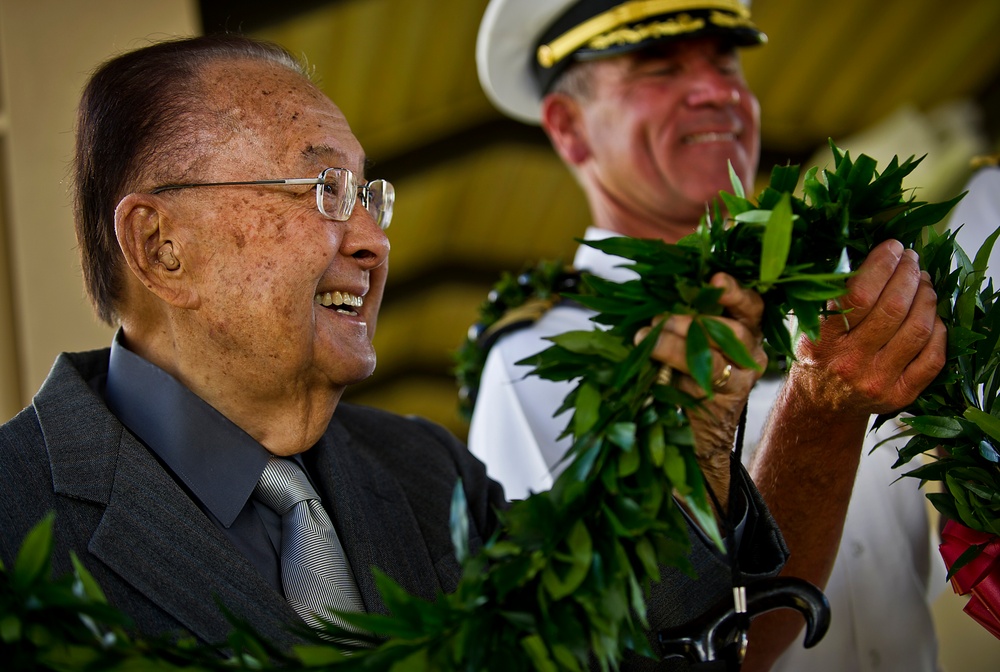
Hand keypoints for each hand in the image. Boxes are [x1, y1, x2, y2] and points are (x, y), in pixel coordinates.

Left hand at [636, 273, 767, 493]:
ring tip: (645, 337)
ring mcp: (742, 379)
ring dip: (676, 343)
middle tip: (663, 318)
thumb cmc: (690, 373)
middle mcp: (750, 352)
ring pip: (716, 355)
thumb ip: (686, 318)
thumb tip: (657, 296)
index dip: (735, 291)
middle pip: (735, 330)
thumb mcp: (691, 340)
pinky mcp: (725, 401)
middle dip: (695, 320)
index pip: (751, 306)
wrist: (698, 430)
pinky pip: (701, 379)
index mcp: (745, 329)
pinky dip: (671, 364)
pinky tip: (649, 358)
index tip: (715, 278)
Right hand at [789, 238, 946, 420]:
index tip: (893, 247)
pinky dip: (938, 330)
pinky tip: (932, 315)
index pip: (858, 296)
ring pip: (918, 329)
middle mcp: (850, 363)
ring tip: (923, 282)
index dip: (882, 265)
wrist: (821, 403)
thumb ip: (833, 295)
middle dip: (909, 274)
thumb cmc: (817, 353)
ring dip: (927, 297)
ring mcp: (878, 382)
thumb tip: (876, 256)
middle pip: (894, 309)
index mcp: (822, 341)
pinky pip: (933, 357)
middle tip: (912, 259)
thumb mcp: (809, 324)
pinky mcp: (900, 395)